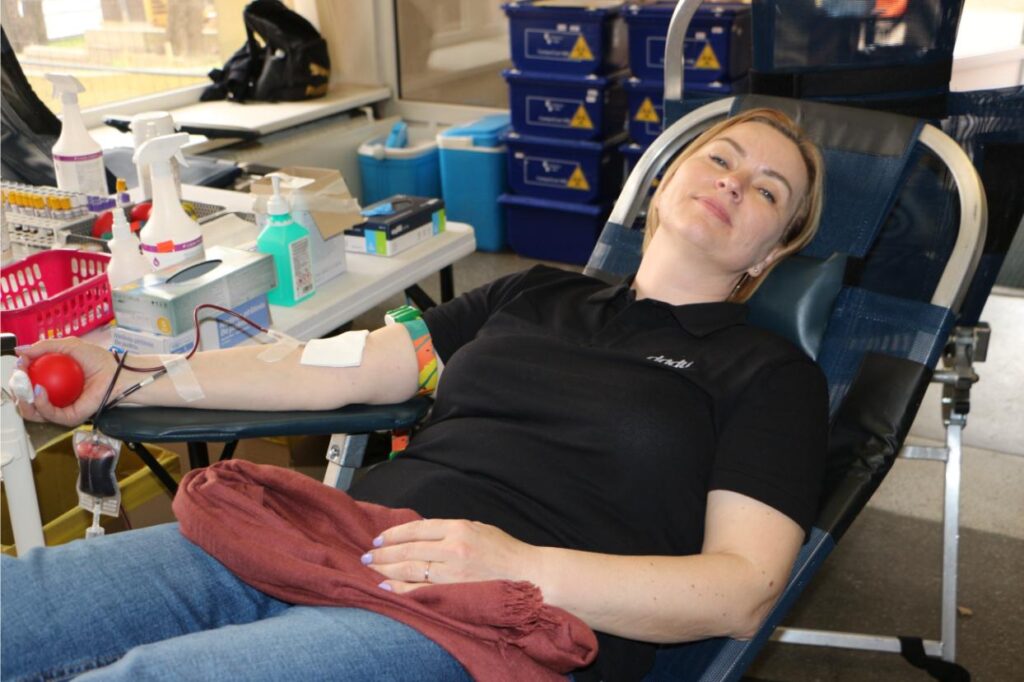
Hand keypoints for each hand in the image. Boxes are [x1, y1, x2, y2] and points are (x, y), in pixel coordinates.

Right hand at [14, 338, 117, 426]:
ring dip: (24, 398)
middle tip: (19, 376)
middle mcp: (54, 397)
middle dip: (16, 388)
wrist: (118, 373)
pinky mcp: (69, 417)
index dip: (19, 374)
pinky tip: (38, 391)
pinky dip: (41, 403)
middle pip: (26, 399)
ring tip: (26, 384)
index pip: (28, 382)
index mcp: (52, 382)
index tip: (19, 363)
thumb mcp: (69, 346)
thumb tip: (20, 351)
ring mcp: (61, 408)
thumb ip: (44, 347)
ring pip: (33, 411)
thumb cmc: (99, 360)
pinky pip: (50, 414)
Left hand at [363, 519, 537, 594]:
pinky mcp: (455, 591)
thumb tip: (421, 534)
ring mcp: (453, 572)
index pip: (416, 530)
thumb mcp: (477, 528)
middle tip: (366, 556)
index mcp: (458, 528)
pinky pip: (421, 590)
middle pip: (408, 550)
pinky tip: (387, 586)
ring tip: (371, 569)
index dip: (393, 535)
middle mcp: (453, 548)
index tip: (378, 540)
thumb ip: (450, 530)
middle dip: (383, 553)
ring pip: (410, 570)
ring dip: (386, 570)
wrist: (528, 575)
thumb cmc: (504, 551)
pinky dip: (401, 589)